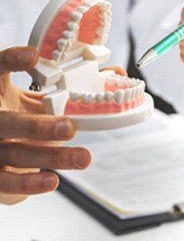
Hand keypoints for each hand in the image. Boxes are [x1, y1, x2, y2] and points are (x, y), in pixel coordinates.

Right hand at [0, 46, 90, 204]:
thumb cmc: (23, 121)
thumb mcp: (40, 101)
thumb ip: (71, 88)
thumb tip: (116, 73)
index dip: (11, 62)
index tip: (32, 57)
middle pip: (9, 123)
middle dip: (39, 126)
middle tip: (70, 128)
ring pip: (17, 153)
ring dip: (51, 157)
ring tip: (83, 158)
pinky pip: (8, 181)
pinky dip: (30, 183)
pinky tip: (53, 179)